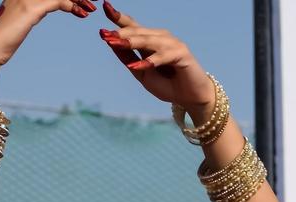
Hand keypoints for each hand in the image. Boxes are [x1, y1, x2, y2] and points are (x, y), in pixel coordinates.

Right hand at [0, 0, 95, 70]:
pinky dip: (71, 6)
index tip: (80, 1)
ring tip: (91, 7)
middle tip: (91, 1)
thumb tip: (34, 14)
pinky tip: (81, 14)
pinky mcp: (30, 9)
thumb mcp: (17, 22)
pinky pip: (57, 1)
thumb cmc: (1, 42)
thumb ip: (27, 13)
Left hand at [99, 2, 214, 116]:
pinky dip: (150, 61)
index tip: (105, 7)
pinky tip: (139, 66)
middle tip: (106, 35)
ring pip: (149, 40)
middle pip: (138, 32)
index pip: (133, 26)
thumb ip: (128, 59)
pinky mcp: (182, 53)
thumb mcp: (141, 73)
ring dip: (132, 42)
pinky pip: (163, 56)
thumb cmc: (167, 85)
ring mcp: (172, 43)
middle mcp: (161, 37)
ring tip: (116, 44)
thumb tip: (111, 43)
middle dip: (121, 33)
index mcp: (150, 40)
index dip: (119, 17)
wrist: (190, 98)